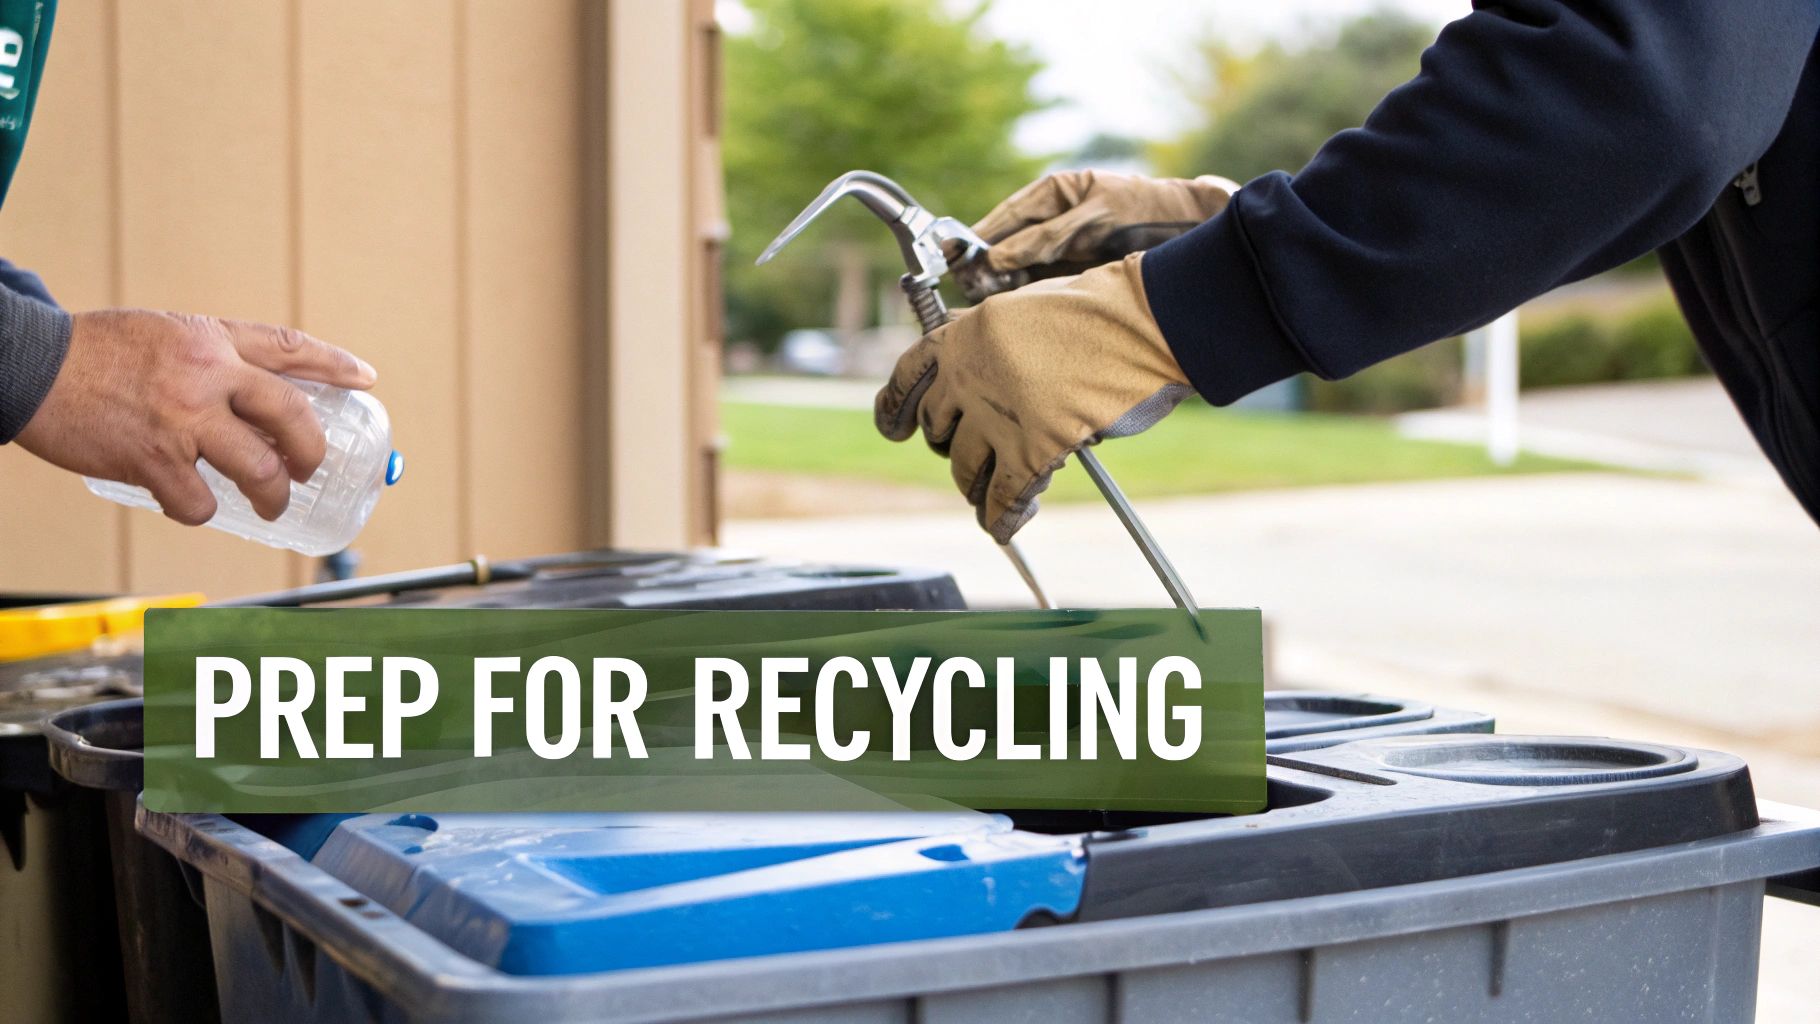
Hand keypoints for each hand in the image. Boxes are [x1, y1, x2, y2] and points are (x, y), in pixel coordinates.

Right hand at [15, 309, 376, 524]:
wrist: (30, 366)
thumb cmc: (98, 352)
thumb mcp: (167, 334)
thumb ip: (213, 357)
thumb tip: (256, 394)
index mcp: (212, 342)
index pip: (289, 347)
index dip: (335, 365)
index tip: (366, 381)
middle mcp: (207, 376)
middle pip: (292, 418)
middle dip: (312, 454)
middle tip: (309, 471)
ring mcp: (182, 420)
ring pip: (258, 470)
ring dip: (272, 497)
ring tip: (269, 504)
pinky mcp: (151, 459)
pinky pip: (198, 502)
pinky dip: (200, 511)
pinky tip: (192, 504)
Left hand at [876, 254, 1189, 541]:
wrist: (1143, 322)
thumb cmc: (1096, 312)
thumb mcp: (1021, 309)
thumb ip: (987, 343)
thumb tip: (967, 378)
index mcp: (961, 336)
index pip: (907, 377)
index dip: (895, 408)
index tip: (895, 428)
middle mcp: (967, 377)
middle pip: (937, 429)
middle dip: (948, 447)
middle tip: (966, 456)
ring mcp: (997, 415)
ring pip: (965, 469)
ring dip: (974, 487)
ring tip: (984, 497)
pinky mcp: (1033, 450)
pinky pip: (1004, 497)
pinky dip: (1002, 518)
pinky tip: (1003, 529)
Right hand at [972, 169, 1237, 274]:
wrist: (1187, 230)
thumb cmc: (1143, 211)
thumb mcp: (1092, 219)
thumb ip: (1046, 238)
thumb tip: (1000, 258)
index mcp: (1054, 193)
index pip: (1007, 215)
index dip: (980, 235)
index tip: (956, 255)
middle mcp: (1053, 219)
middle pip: (1008, 242)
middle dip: (986, 263)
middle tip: (965, 285)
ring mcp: (1062, 246)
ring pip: (1020, 266)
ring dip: (1002, 282)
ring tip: (982, 299)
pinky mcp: (1073, 271)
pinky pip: (1041, 282)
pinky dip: (1025, 294)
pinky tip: (1011, 306)